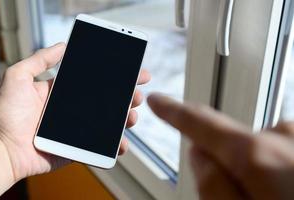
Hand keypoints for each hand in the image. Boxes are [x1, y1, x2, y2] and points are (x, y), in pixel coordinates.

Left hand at [0, 43, 149, 184]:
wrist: (2, 149)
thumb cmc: (5, 115)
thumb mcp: (18, 77)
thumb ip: (40, 60)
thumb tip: (62, 45)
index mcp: (64, 93)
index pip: (95, 82)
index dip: (114, 77)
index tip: (130, 71)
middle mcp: (74, 110)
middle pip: (107, 101)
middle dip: (126, 96)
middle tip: (136, 94)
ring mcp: (78, 129)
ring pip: (109, 123)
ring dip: (125, 118)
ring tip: (132, 115)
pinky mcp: (78, 147)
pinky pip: (100, 146)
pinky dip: (114, 146)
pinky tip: (121, 142)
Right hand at [148, 93, 293, 199]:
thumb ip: (211, 185)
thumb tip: (198, 153)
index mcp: (257, 156)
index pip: (199, 122)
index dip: (173, 111)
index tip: (157, 100)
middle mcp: (281, 136)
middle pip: (230, 142)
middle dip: (225, 162)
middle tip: (240, 194)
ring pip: (257, 150)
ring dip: (256, 170)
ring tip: (268, 195)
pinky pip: (280, 151)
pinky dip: (277, 168)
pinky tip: (286, 189)